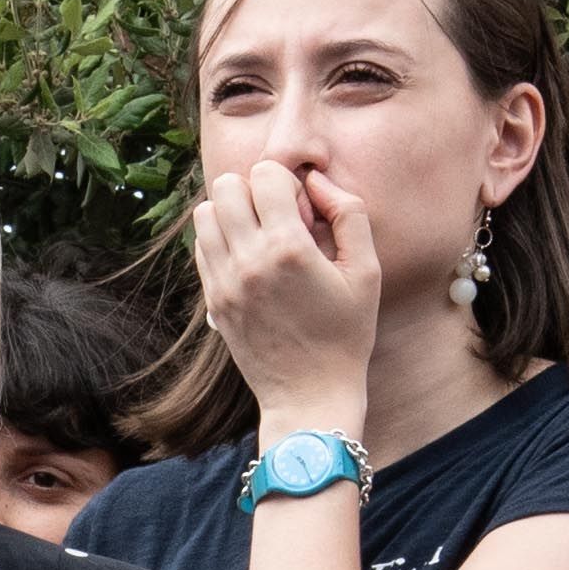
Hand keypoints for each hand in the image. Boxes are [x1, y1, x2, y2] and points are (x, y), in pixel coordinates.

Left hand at [188, 160, 382, 425]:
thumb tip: (316, 180)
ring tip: (259, 234)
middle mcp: (248, 261)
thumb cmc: (346, 334)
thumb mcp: (367, 271)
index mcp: (289, 248)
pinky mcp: (213, 300)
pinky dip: (221, 240)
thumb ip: (348, 213)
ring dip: (231, 213)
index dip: (286, 182)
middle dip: (253, 190)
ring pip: (205, 213)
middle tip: (277, 218)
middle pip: (226, 186)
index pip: (265, 174)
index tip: (302, 210)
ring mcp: (224, 282)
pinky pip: (201, 247)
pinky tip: (248, 258)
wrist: (310, 395)